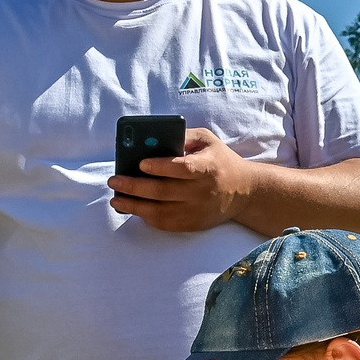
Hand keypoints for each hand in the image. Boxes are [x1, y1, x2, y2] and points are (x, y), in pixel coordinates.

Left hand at [110, 126, 251, 231]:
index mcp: (208, 168)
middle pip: (163, 192)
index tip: (140, 163)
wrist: (245, 191)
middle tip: (114, 181)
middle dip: (134, 186)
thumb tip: (152, 138)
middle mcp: (203, 192)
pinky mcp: (194, 224)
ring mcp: (197, 211)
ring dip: (134, 206)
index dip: (161, 167)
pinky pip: (165, 224)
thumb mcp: (207, 140)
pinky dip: (146, 217)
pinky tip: (134, 208)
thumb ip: (183, 136)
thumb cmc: (220, 160)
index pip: (182, 169)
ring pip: (160, 212)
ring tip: (116, 199)